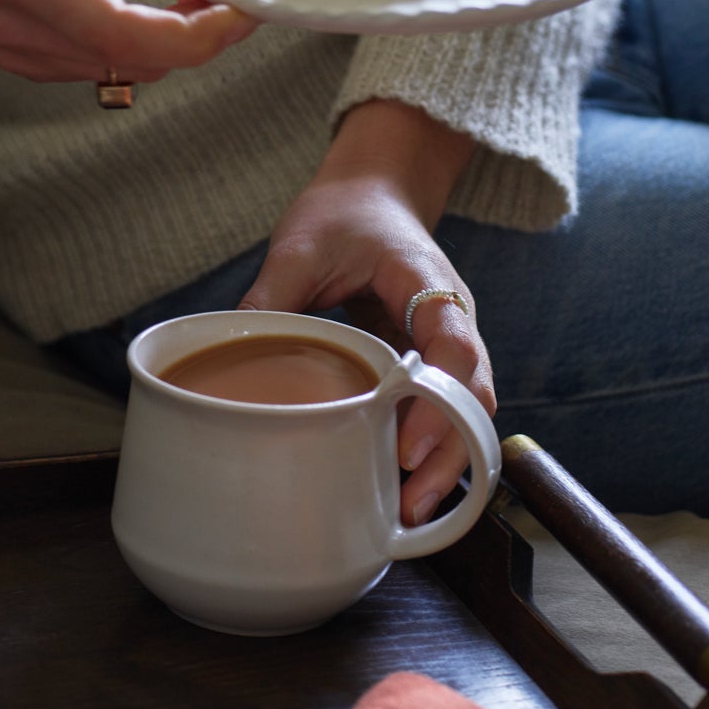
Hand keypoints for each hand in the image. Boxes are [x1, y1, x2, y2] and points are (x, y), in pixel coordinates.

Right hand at [0, 0, 256, 79]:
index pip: (112, 27)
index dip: (189, 34)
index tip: (238, 9)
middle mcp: (14, 21)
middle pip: (130, 58)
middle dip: (200, 33)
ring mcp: (18, 52)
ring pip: (128, 69)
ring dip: (178, 39)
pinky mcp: (29, 67)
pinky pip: (110, 67)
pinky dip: (149, 45)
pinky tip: (159, 8)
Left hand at [239, 101, 494, 524]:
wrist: (375, 193)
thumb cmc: (344, 214)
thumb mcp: (301, 244)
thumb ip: (273, 294)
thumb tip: (233, 350)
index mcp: (429, 283)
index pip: (454, 345)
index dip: (439, 401)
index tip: (406, 446)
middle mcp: (452, 320)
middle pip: (475, 394)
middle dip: (451, 453)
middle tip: (411, 505)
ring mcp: (448, 345)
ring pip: (467, 411)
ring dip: (445, 462)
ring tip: (406, 515)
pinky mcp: (429, 364)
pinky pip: (442, 410)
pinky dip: (429, 449)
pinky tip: (398, 489)